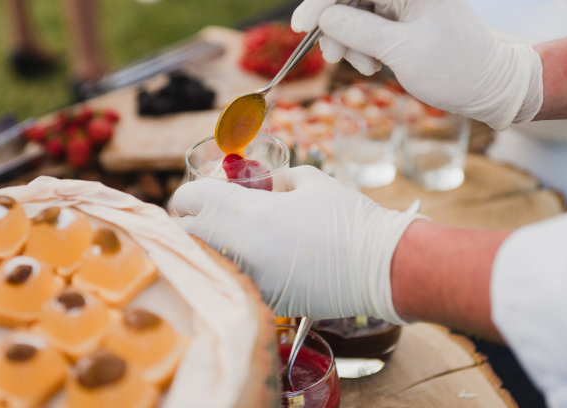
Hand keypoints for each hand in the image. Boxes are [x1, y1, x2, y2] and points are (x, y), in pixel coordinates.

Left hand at [171, 166, 421, 321]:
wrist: (381, 266)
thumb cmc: (347, 217)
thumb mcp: (310, 182)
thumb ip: (278, 180)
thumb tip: (265, 184)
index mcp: (244, 211)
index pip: (187, 199)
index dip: (189, 194)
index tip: (199, 196)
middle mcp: (236, 247)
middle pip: (185, 235)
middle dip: (191, 225)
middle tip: (210, 218)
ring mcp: (248, 279)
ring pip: (205, 263)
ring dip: (211, 249)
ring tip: (234, 239)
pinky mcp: (264, 302)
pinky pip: (235, 282)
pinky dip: (238, 271)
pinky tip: (260, 262)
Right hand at [291, 0, 542, 129]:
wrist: (486, 87)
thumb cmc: (454, 68)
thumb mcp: (402, 51)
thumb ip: (359, 31)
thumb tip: (323, 18)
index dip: (322, 2)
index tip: (301, 26)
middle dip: (336, 26)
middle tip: (334, 57)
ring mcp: (403, 2)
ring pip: (354, 13)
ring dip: (349, 42)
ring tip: (367, 68)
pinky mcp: (400, 18)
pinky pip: (366, 26)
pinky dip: (361, 47)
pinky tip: (373, 66)